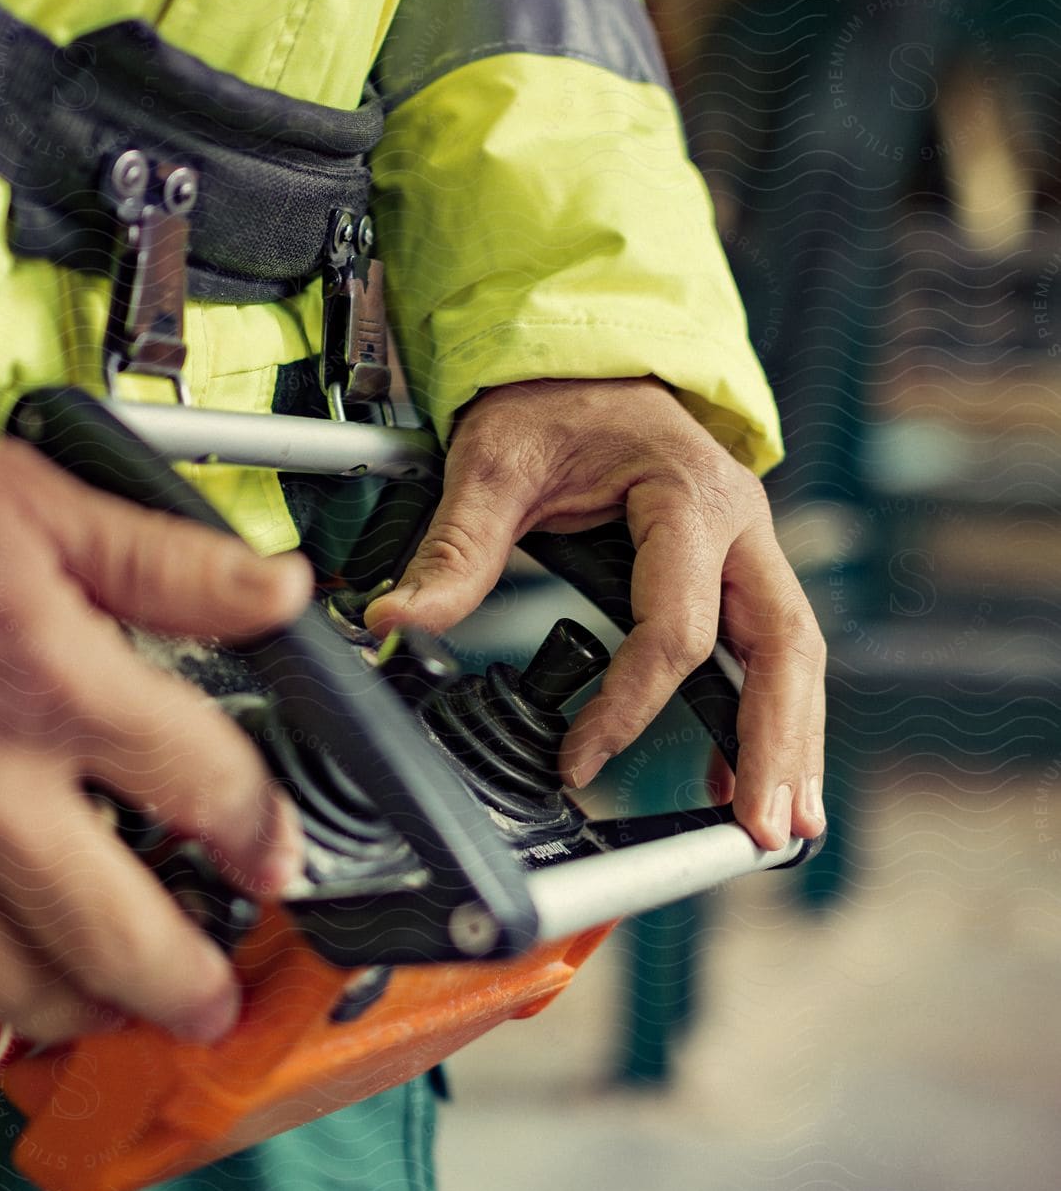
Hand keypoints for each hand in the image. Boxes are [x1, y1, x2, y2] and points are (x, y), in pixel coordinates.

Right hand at [0, 426, 311, 1044]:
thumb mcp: (43, 509)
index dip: (258, 836)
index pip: (201, 787)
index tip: (270, 862)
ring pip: (14, 986)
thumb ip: (172, 566)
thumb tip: (277, 594)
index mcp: (46, 680)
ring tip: (119, 1002)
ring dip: (86, 1009)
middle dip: (188, 987)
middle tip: (214, 1004)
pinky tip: (5, 961)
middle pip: (118, 935)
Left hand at [365, 378, 825, 850]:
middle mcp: (740, 523)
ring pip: (796, 654)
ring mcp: (751, 546)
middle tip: (763, 830)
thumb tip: (394, 623)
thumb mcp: (492, 464)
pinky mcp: (741, 569)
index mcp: (688, 495)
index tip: (579, 763)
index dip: (630, 705)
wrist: (582, 359)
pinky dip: (771, 718)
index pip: (676, 627)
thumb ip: (455, 548)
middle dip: (776, 743)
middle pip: (784, 645)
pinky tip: (746, 781)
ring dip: (795, 743)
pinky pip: (772, 650)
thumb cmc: (546, 404)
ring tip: (781, 831)